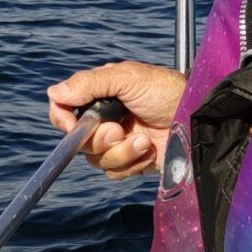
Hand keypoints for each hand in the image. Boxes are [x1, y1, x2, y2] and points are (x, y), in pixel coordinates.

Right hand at [49, 61, 185, 180]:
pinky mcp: (130, 161)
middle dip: (99, 138)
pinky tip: (149, 151)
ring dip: (121, 152)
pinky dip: (132, 164)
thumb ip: (90, 83)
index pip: (63, 110)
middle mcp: (104, 119)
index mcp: (99, 95)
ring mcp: (117, 142)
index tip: (73, 126)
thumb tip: (53, 93)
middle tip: (120, 130)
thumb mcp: (128, 78)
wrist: (198, 120)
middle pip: (78, 140)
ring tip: (144, 141)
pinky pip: (114, 172)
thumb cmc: (167, 91)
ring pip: (96, 159)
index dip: (63, 120)